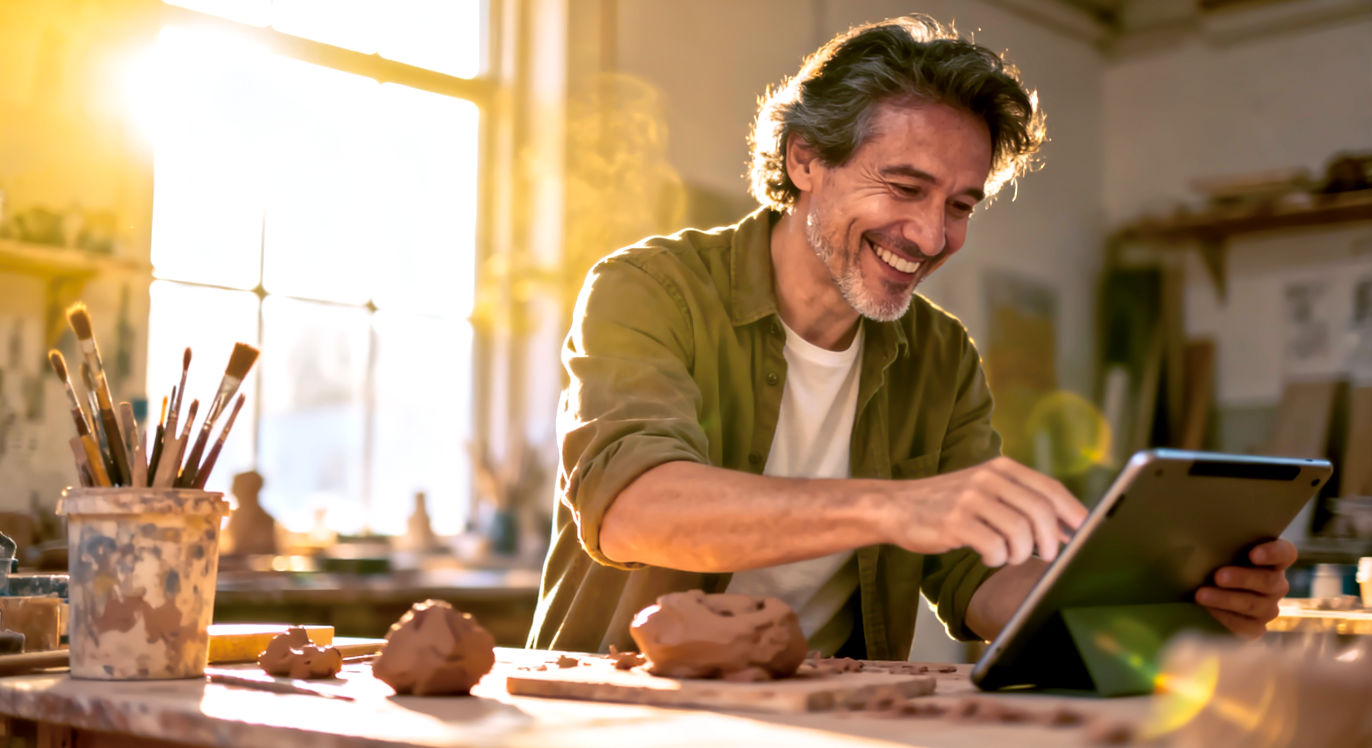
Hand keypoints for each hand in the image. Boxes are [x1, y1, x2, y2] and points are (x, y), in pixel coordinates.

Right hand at [889, 456, 1087, 566]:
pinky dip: (997, 558)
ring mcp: (970, 499)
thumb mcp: (985, 492)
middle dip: (1052, 541)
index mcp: (1001, 468)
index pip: (1049, 489)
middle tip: (1049, 557)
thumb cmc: (947, 504)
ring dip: (1022, 553)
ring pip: (1020, 531)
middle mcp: (988, 478)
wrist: (895, 506)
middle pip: (1040, 511)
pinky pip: (993, 546)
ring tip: (1010, 556)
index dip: (1073, 514)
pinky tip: (987, 556)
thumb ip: (1022, 504)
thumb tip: (1068, 530)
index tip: (1085, 534)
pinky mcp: (954, 522)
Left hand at [1196, 539, 1295, 639]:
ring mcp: (1269, 607)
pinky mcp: (1256, 627)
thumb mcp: (1221, 550)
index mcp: (1275, 560)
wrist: (1209, 593)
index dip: (1273, 553)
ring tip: (1201, 595)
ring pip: (1255, 605)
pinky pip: (1245, 626)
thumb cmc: (1216, 561)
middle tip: (1218, 576)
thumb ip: (1220, 542)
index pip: (1285, 553)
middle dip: (1242, 579)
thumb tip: (1196, 533)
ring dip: (1226, 599)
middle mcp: (1277, 584)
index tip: (1253, 554)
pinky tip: (1207, 609)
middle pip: (1268, 581)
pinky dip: (1225, 616)